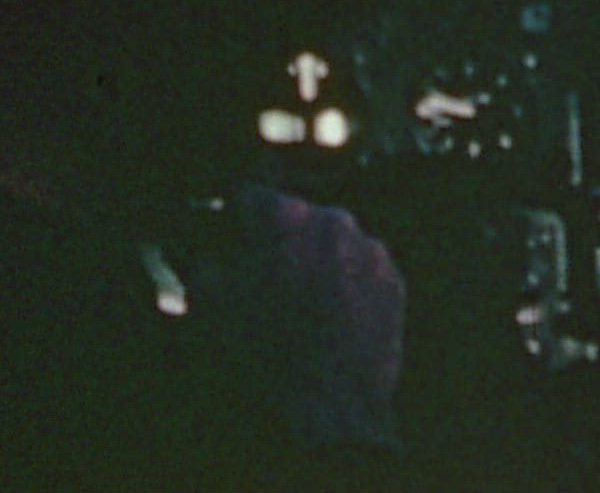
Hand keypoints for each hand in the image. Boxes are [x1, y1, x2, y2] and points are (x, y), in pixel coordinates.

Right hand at [231, 185, 405, 449]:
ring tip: (303, 305)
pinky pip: (362, 269)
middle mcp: (334, 221)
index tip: (235, 238)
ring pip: (334, 243)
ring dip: (317, 261)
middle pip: (299, 218)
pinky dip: (347, 283)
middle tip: (269, 279)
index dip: (239, 220)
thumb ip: (206, 263)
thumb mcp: (212, 304)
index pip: (254, 198)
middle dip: (283, 241)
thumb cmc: (266, 351)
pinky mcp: (393, 278)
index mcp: (288, 216)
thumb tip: (208, 252)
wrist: (333, 403)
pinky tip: (330, 318)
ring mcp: (370, 249)